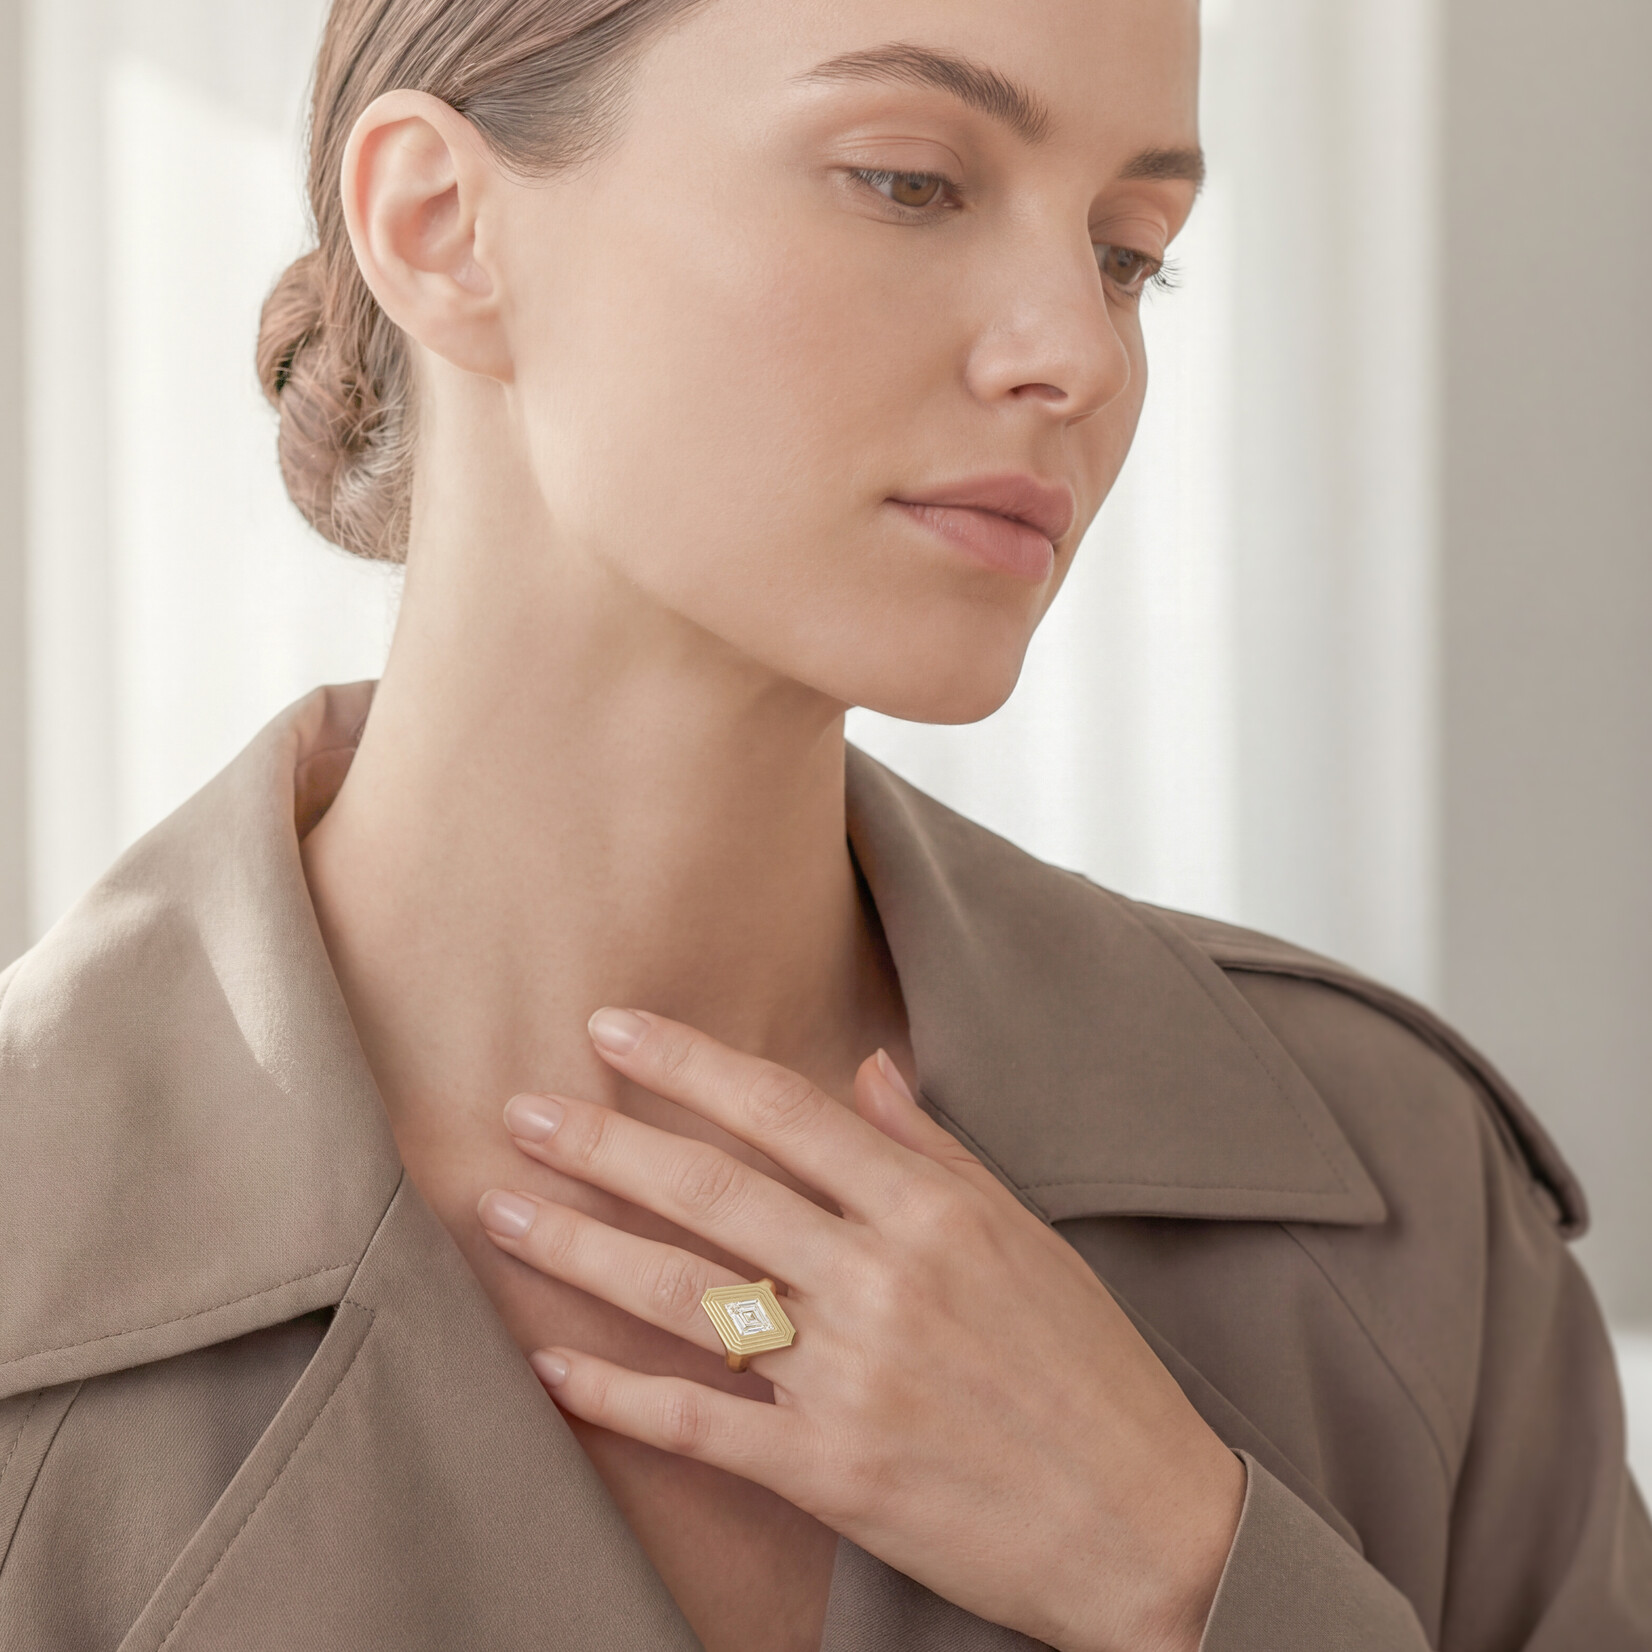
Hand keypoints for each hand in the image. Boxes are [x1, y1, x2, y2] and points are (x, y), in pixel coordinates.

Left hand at [477, 1009, 1242, 1651]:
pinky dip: (619, 1393)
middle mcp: (883, 1279)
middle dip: (604, 1144)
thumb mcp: (1026, 1234)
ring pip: (687, 1294)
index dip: (687, 1063)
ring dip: (582, 1248)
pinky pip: (701, 1423)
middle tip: (518, 1111)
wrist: (1144, 1523)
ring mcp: (853, 1377)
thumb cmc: (1089, 1368)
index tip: (610, 1026)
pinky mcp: (831, 1472)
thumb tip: (866, 1066)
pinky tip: (552, 1364)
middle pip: (713, 1191)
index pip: (783, 1111)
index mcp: (933, 1210)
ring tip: (503, 1211)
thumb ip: (934, 1147)